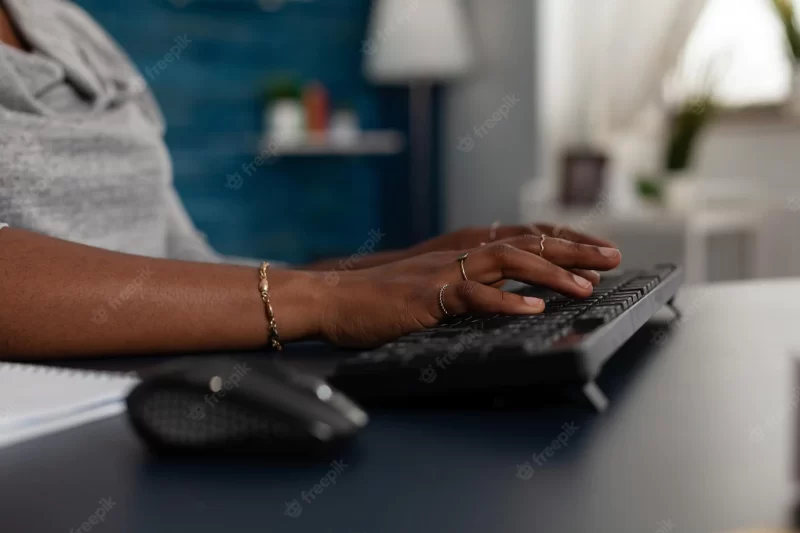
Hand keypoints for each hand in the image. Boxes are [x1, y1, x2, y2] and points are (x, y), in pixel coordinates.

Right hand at [313, 234, 621, 347]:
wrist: (335, 298)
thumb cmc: (380, 298)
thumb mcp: (432, 286)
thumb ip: (467, 285)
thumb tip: (506, 296)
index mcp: (462, 252)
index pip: (523, 239)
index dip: (563, 244)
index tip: (596, 253)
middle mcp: (459, 255)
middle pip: (526, 243)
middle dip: (573, 251)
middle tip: (612, 258)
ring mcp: (444, 273)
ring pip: (506, 262)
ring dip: (549, 274)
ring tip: (584, 286)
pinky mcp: (427, 296)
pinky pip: (471, 296)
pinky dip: (503, 302)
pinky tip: (531, 310)